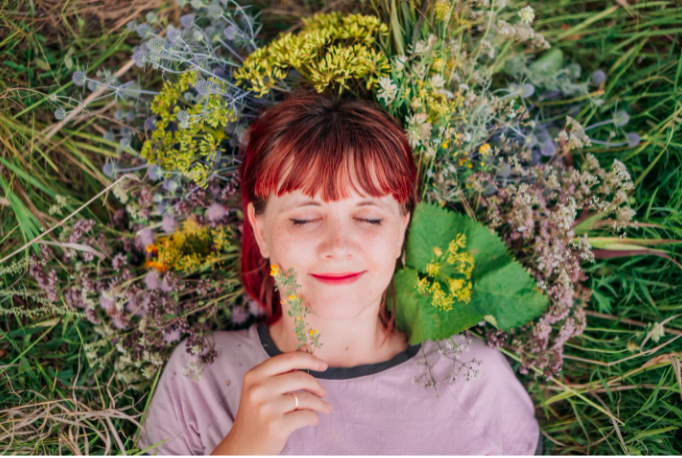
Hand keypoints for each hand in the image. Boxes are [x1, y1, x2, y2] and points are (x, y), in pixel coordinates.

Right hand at [210, 349, 331, 454]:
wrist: (243, 447)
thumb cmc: (256, 414)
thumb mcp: (262, 388)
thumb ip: (283, 368)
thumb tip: (305, 347)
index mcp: (254, 375)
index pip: (288, 358)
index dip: (309, 359)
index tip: (323, 364)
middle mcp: (258, 389)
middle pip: (300, 377)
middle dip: (317, 385)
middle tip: (323, 392)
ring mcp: (267, 407)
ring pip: (306, 398)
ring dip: (320, 403)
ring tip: (324, 407)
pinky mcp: (276, 426)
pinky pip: (307, 416)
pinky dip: (314, 418)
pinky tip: (313, 419)